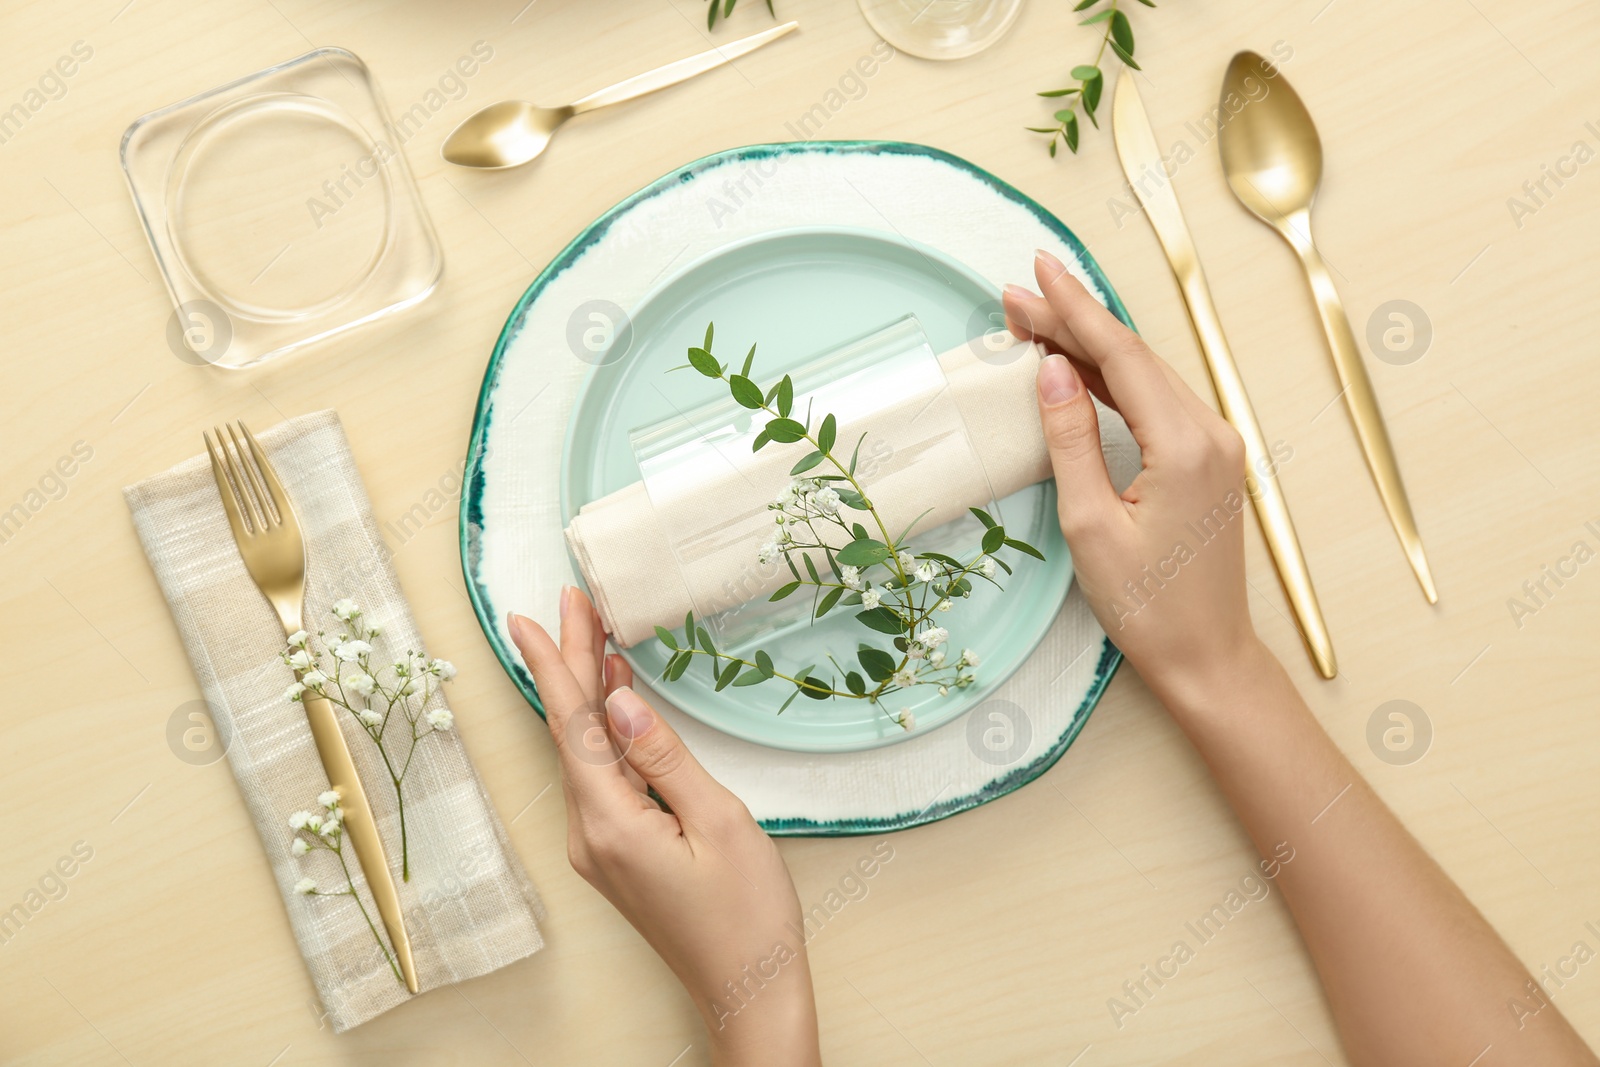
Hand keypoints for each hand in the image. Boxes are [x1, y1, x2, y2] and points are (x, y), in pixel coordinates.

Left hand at [508, 589, 819, 1066]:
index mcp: (611, 824)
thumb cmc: (747, 913)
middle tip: (572, 603)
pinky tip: (616, 702)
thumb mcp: (718, 820)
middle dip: (572, 664)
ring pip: (584, 753)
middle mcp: (590, 835)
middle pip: (572, 733)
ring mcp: (600, 848)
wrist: (749, 988)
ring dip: (588, 694)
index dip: (555, 663)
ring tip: (595, 635)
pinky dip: (606, 734)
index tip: (534, 615)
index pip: (572, 725)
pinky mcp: (617, 854)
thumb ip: (662, 756)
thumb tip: (617, 701)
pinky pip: (601, 779)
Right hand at [1002, 249, 1262, 710]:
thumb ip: (1071, 438)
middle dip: (1073, 320)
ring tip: (1036, 321)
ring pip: (1144, 374)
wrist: (1206, 656)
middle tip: (1017, 294)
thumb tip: (1052, 369)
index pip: (1120, 356)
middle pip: (1132, 355)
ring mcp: (1215, 444)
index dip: (1073, 310)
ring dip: (1090, 346)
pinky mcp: (1208, 460)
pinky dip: (1113, 378)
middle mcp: (1210, 432)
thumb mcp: (1090, 525)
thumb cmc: (1148, 605)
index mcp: (1184, 444)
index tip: (1035, 272)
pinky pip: (1156, 401)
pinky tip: (1079, 366)